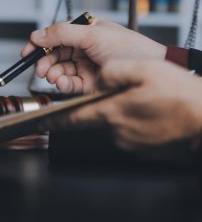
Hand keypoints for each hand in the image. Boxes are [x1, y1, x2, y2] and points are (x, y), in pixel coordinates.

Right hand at [21, 18, 166, 93]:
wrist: (149, 70)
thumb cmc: (129, 49)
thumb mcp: (93, 35)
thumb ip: (62, 33)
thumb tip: (37, 35)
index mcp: (85, 32)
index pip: (55, 36)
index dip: (39, 44)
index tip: (26, 52)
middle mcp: (84, 48)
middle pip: (54, 55)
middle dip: (45, 62)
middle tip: (40, 69)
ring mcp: (86, 66)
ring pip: (60, 70)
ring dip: (52, 74)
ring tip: (52, 76)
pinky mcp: (89, 83)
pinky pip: (69, 84)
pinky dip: (62, 84)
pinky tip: (61, 83)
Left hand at [48, 60, 201, 148]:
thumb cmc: (181, 97)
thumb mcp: (143, 70)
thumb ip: (112, 72)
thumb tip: (98, 78)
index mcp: (112, 112)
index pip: (73, 119)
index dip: (53, 120)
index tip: (40, 122)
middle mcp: (118, 132)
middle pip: (98, 117)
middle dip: (105, 106)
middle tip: (130, 95)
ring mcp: (131, 144)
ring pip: (117, 124)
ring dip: (124, 113)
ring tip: (148, 102)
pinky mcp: (144, 151)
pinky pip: (132, 133)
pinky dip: (137, 123)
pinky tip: (154, 114)